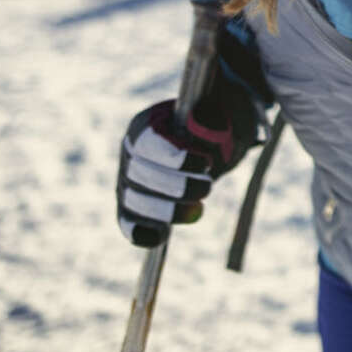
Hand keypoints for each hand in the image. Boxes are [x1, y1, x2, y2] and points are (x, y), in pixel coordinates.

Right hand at [116, 93, 255, 247]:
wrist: (215, 137)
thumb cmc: (219, 123)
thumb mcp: (224, 114)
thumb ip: (215, 119)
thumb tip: (205, 126)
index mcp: (148, 123)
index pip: (148, 142)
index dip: (174, 158)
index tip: (206, 163)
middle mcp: (130, 151)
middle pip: (138, 175)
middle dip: (177, 188)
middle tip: (208, 187)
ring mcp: (128, 179)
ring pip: (133, 201)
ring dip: (166, 212)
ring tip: (198, 210)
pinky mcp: (133, 204)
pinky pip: (128, 222)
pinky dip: (141, 232)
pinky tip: (160, 236)